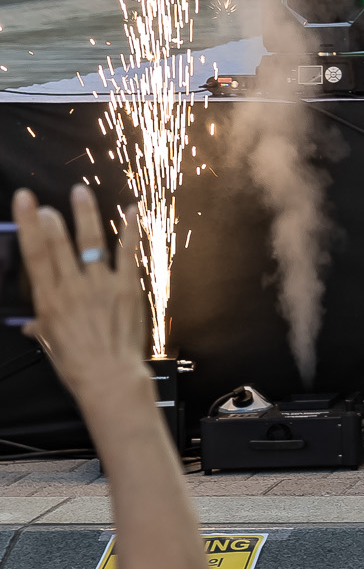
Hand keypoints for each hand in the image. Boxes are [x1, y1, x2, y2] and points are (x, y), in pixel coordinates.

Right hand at [13, 186, 148, 400]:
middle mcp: (72, 288)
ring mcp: (101, 285)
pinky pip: (128, 253)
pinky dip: (130, 230)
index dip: (29, 225)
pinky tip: (131, 210)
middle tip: (49, 202)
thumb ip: (41, 326)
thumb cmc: (76, 362)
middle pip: (59, 244)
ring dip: (86, 215)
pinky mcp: (127, 287)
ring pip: (91, 242)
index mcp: (49, 300)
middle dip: (53, 220)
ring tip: (81, 192)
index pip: (34, 255)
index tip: (27, 202)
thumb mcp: (50, 342)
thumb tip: (31, 324)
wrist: (109, 376)